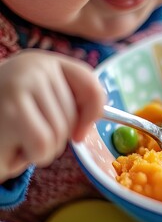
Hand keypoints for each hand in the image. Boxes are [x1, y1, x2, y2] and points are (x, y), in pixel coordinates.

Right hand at [0, 50, 105, 182]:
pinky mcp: (7, 115)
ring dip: (38, 151)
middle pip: (71, 121)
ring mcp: (18, 89)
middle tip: (24, 131)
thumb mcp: (40, 98)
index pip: (91, 89)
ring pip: (57, 138)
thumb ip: (71, 103)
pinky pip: (39, 149)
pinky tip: (6, 145)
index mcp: (45, 62)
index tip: (79, 132)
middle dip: (53, 139)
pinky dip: (25, 159)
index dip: (92, 115)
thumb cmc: (5, 112)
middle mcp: (32, 69)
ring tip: (13, 137)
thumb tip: (82, 132)